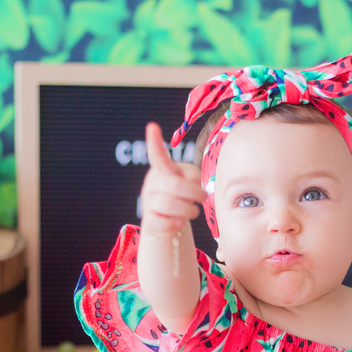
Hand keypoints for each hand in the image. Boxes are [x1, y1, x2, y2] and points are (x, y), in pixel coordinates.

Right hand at [140, 122, 204, 236]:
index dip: (154, 142)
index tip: (152, 126)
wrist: (168, 223)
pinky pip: (164, 223)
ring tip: (194, 211)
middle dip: (194, 193)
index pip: (157, 155)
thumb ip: (191, 175)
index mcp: (162, 170)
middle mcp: (152, 184)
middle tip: (203, 198)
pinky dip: (177, 224)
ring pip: (170, 206)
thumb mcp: (189, 181)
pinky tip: (180, 223)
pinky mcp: (149, 222)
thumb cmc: (183, 197)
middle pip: (174, 186)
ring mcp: (148, 203)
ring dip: (188, 210)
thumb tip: (190, 185)